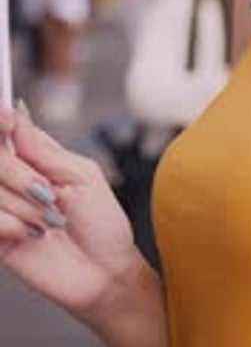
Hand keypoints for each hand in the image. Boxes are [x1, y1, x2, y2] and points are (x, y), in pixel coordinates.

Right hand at [0, 105, 137, 318]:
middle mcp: (15, 181)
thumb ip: (44, 148)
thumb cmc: (102, 222)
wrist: (105, 272)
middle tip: (47, 192)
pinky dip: (14, 224)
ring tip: (49, 219)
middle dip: (21, 174)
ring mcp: (5, 208)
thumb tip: (18, 113)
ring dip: (24, 205)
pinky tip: (34, 235)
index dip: (2, 122)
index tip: (8, 120)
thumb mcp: (82, 175)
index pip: (7, 131)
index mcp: (36, 158)